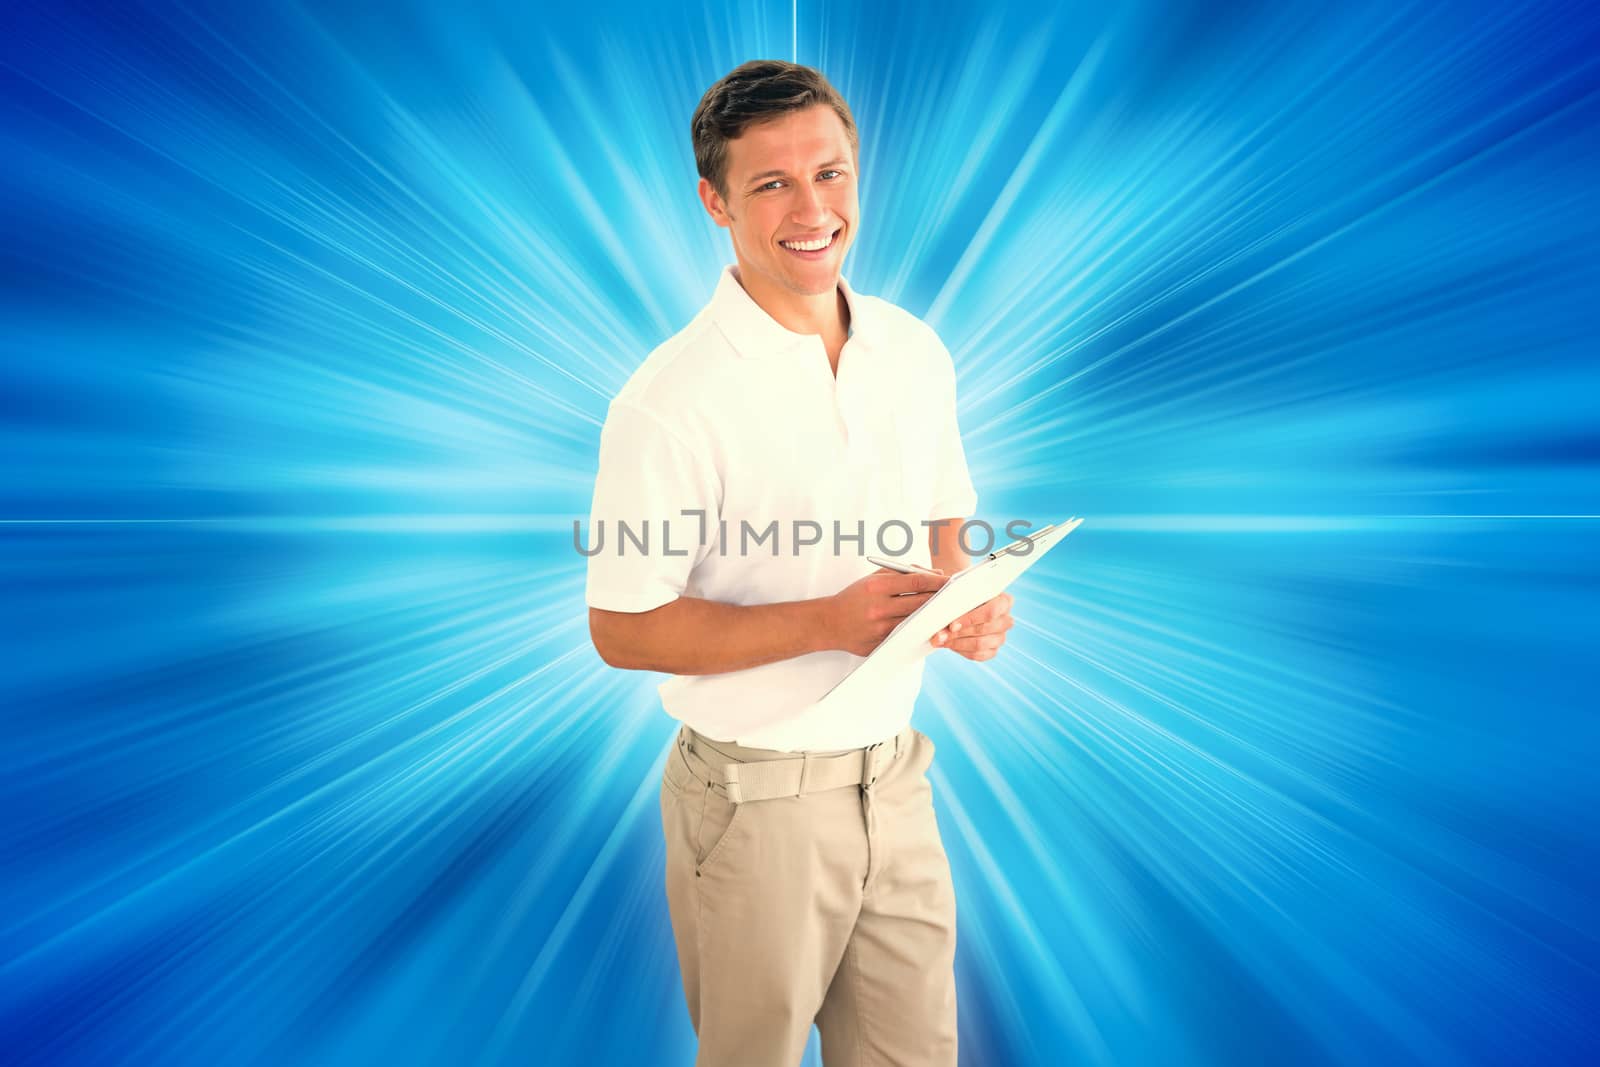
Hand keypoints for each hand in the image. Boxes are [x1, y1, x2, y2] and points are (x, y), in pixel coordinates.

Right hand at [825, 568, 948, 656]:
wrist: (828, 624)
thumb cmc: (854, 598)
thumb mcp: (873, 579)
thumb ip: (903, 573)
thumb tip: (934, 573)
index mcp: (877, 587)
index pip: (916, 581)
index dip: (937, 580)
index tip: (951, 580)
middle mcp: (880, 608)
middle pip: (922, 602)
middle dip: (941, 598)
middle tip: (957, 596)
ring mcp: (881, 629)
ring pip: (918, 621)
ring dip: (934, 616)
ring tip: (947, 610)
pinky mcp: (882, 644)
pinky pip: (908, 636)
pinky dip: (920, 630)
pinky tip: (929, 626)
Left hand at [930, 592, 1013, 660]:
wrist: (963, 608)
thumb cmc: (962, 597)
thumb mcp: (961, 592)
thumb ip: (957, 598)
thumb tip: (945, 608)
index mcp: (1003, 601)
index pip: (992, 611)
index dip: (971, 619)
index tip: (952, 624)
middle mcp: (1006, 620)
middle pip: (984, 629)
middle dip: (958, 633)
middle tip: (939, 634)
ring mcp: (1001, 637)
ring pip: (980, 644)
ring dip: (956, 643)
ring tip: (939, 640)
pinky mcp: (993, 650)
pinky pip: (978, 655)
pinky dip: (960, 650)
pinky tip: (948, 644)